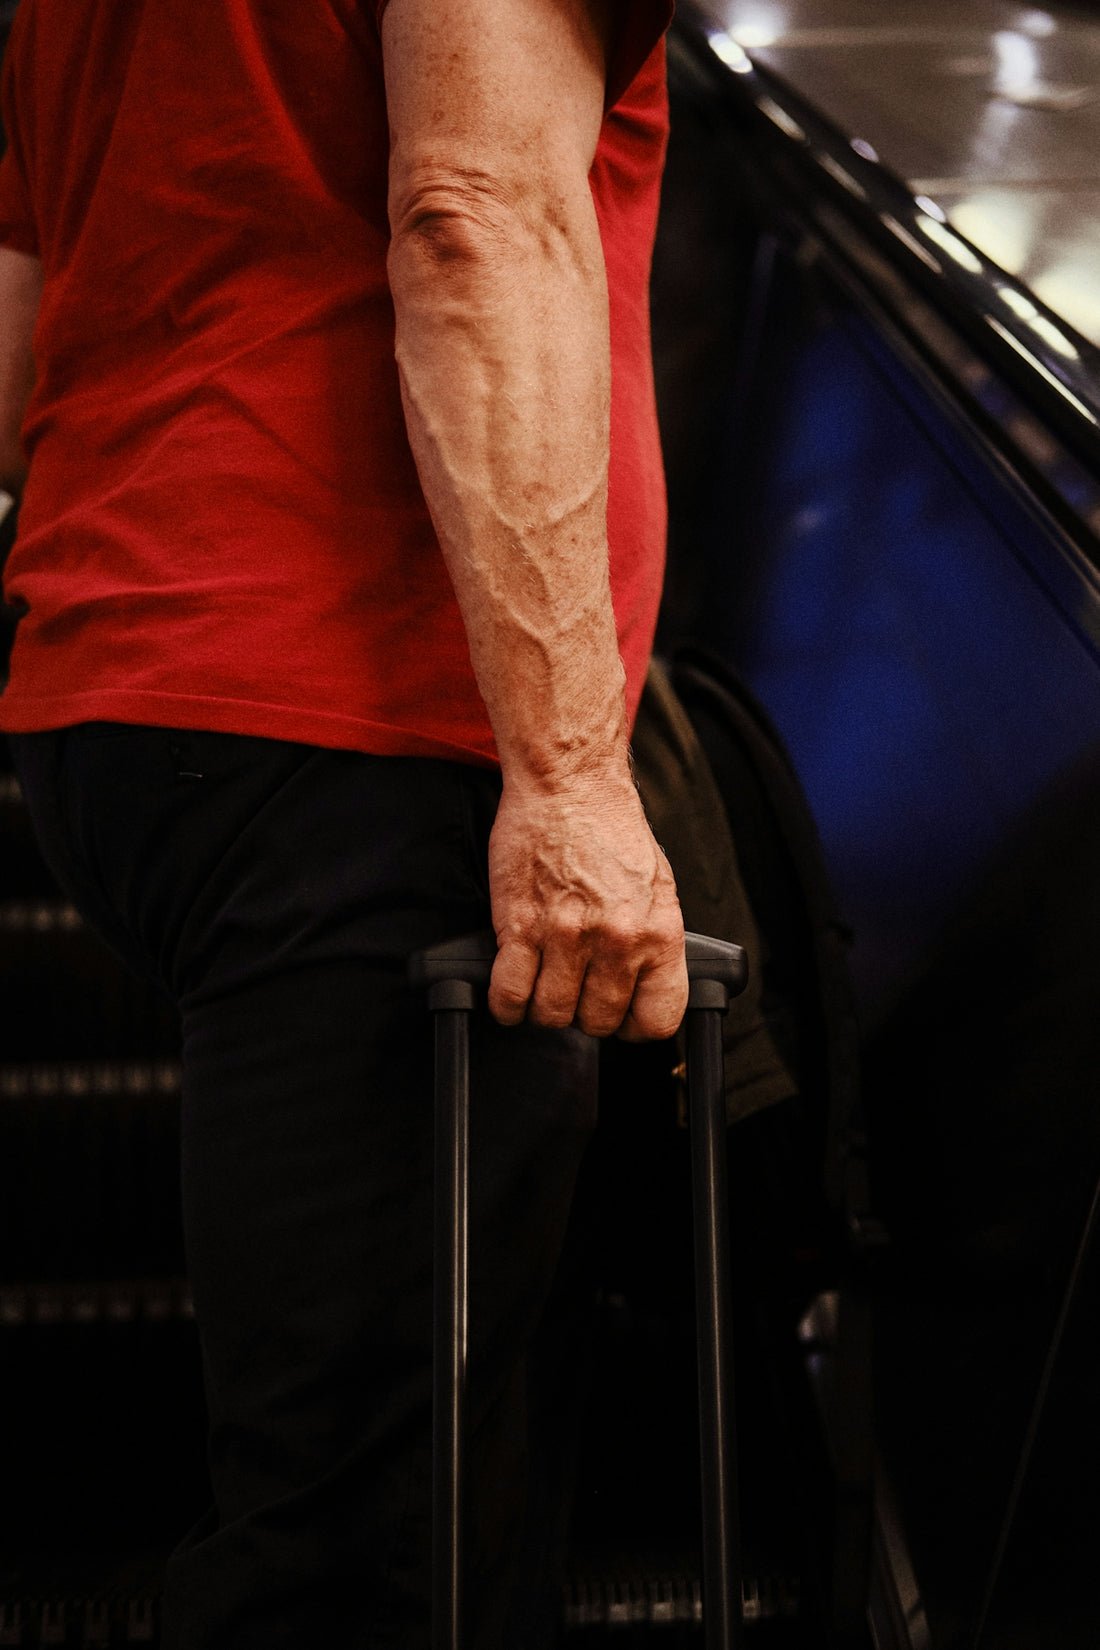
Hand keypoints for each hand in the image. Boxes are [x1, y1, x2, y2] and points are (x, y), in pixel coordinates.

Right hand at [486, 771, 686, 1039]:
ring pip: (551, 1014)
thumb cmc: (610, 829)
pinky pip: (510, 994)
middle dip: (583, 1013)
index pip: (657, 1020)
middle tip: (574, 989)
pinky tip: (511, 992)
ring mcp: (567, 936)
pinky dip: (507, 1004)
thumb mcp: (657, 887)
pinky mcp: (521, 927)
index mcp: (659, 933)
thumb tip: (643, 986)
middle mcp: (616, 940)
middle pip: (597, 1022)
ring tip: (543, 984)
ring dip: (543, 1008)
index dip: (635, 1027)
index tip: (621, 1017)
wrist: (569, 785)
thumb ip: (653, 941)